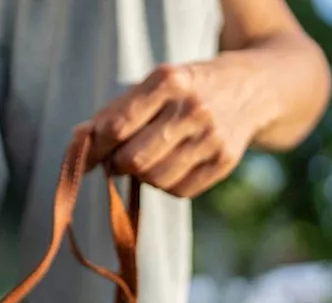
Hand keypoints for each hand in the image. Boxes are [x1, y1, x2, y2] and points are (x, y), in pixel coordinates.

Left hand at [82, 61, 266, 198]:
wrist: (253, 87)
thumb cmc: (186, 88)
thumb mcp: (153, 85)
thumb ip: (113, 113)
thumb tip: (78, 142)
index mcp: (170, 81)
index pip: (116, 127)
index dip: (95, 147)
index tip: (90, 153)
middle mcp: (193, 108)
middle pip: (133, 160)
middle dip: (117, 165)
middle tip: (118, 160)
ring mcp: (212, 137)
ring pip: (154, 180)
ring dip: (141, 176)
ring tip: (148, 158)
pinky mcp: (225, 162)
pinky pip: (178, 191)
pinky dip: (166, 185)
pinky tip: (172, 164)